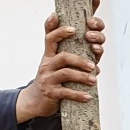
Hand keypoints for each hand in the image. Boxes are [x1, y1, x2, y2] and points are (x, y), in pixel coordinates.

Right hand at [15, 0, 103, 121]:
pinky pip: (65, 92)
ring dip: (82, 76)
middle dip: (79, 60)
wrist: (35, 101)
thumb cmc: (52, 80)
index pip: (50, 38)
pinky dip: (78, 94)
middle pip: (63, 56)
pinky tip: (88, 96)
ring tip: (94, 80)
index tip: (72, 28)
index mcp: (49, 55)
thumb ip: (71, 55)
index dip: (59, 30)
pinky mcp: (50, 93)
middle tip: (93, 64)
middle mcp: (47, 64)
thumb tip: (94, 48)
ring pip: (65, 73)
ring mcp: (48, 79)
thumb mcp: (56, 65)